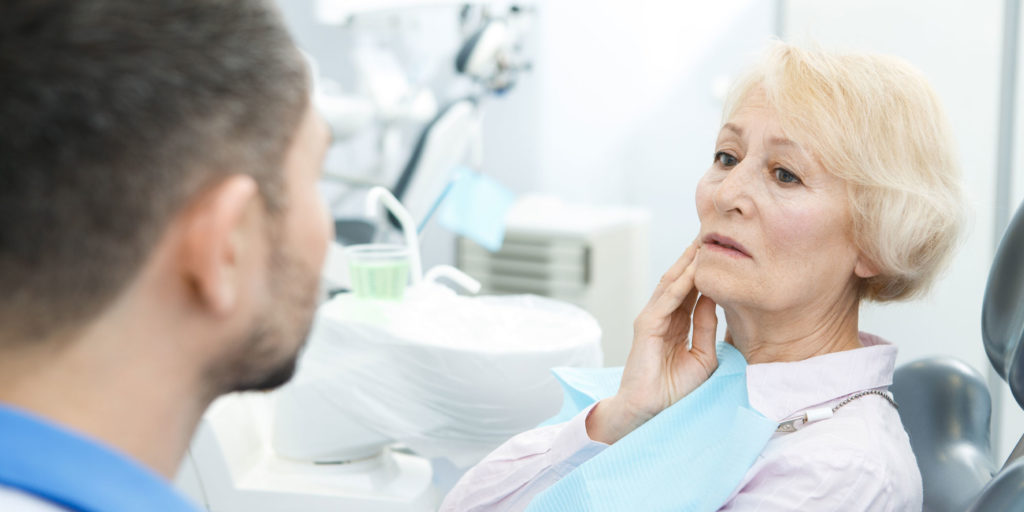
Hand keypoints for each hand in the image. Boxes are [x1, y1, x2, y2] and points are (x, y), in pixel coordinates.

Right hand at [586, 241, 718, 443]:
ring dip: (687, 263)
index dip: (704, 270)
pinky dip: (680, 284)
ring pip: (672, 284)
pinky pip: (667, 300)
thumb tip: (714, 298)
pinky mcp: (646, 326)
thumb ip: (706, 326)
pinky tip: (692, 269)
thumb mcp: (703, 355)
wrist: (651, 411)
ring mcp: (652, 319)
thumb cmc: (675, 390)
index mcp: (676, 324)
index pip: (691, 290)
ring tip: (702, 242)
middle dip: (694, 258)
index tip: (721, 251)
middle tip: (711, 234)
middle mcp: (663, 317)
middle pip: (680, 280)